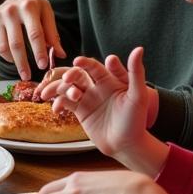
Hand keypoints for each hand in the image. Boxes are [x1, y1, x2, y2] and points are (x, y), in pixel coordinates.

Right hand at [0, 0, 63, 77]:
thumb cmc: (35, 8)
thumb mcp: (47, 15)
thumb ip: (53, 35)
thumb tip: (60, 55)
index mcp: (28, 6)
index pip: (34, 34)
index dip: (39, 52)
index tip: (43, 66)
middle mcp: (10, 11)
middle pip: (16, 44)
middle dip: (22, 63)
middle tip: (27, 76)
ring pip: (3, 47)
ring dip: (13, 60)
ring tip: (22, 66)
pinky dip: (4, 55)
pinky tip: (12, 56)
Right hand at [40, 46, 158, 165]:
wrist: (127, 145)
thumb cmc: (136, 120)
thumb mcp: (138, 95)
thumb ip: (136, 72)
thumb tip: (139, 48)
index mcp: (109, 81)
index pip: (94, 67)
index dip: (85, 63)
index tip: (77, 61)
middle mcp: (96, 88)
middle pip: (77, 75)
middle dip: (70, 75)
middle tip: (67, 81)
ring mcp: (87, 99)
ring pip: (67, 88)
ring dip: (59, 88)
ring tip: (53, 95)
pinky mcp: (80, 111)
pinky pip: (65, 103)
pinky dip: (58, 103)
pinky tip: (56, 108)